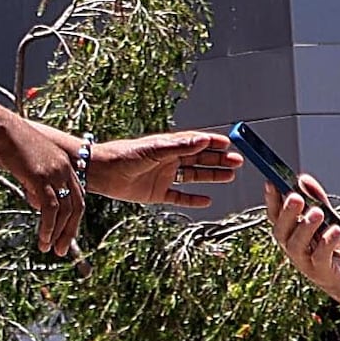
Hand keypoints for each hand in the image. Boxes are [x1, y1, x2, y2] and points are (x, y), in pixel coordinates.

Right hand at [0, 114, 93, 257]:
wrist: (0, 128)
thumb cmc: (7, 142)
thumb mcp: (27, 165)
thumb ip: (36, 184)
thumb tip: (37, 203)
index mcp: (65, 164)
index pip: (76, 196)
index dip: (71, 217)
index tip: (63, 232)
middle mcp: (65, 169)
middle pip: (76, 207)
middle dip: (69, 230)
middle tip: (61, 249)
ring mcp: (55, 173)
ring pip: (65, 211)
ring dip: (57, 233)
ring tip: (49, 249)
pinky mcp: (42, 178)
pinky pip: (50, 209)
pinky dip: (48, 226)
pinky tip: (42, 238)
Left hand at [85, 129, 243, 207]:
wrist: (100, 172)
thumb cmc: (124, 155)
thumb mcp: (155, 149)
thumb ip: (180, 146)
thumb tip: (204, 139)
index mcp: (168, 147)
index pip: (196, 143)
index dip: (213, 143)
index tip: (231, 142)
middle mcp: (168, 160)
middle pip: (199, 160)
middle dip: (219, 160)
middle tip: (238, 161)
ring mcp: (164, 176)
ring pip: (193, 176)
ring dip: (211, 176)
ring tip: (230, 176)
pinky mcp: (157, 193)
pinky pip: (179, 197)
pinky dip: (193, 200)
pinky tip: (207, 200)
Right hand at [264, 183, 339, 308]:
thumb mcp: (332, 222)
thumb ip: (318, 202)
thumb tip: (302, 179)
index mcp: (294, 238)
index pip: (276, 218)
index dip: (272, 201)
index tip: (271, 183)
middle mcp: (295, 252)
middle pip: (282, 232)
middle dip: (287, 214)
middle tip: (295, 198)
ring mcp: (307, 265)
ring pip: (297, 246)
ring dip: (305, 228)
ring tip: (317, 213)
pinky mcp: (324, 275)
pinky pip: (321, 259)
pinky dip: (326, 244)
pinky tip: (335, 231)